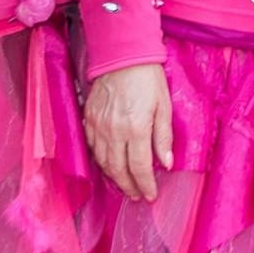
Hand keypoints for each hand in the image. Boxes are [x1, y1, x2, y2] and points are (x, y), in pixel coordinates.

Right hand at [83, 63, 172, 200]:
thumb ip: (163, 137)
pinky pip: (92, 148)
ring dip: (114, 177)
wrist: (122, 56)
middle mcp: (113, 131)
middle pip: (118, 169)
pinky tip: (109, 166)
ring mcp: (97, 126)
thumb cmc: (148, 79)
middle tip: (137, 195)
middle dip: (129, 186)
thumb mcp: (164, 106)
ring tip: (125, 186)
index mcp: (135, 128)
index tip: (150, 195)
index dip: (145, 184)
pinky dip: (100, 161)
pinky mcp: (88, 119)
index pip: (139, 167)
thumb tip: (165, 163)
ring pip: (103, 162)